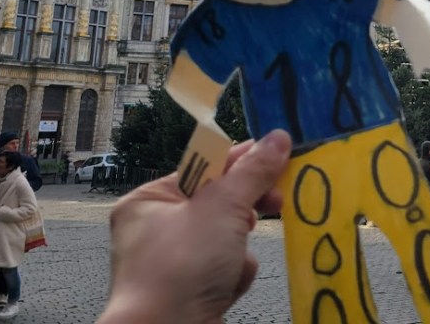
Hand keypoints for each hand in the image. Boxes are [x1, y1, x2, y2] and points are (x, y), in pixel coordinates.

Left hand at [98, 130, 291, 323]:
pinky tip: (228, 285)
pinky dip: (234, 274)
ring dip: (240, 248)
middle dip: (245, 210)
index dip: (242, 160)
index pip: (204, 167)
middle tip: (277, 202)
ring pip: (226, 237)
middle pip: (218, 203)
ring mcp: (173, 264)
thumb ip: (253, 172)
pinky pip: (224, 268)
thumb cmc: (181, 265)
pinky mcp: (190, 292)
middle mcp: (156, 230)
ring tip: (235, 262)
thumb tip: (279, 137)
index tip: (278, 156)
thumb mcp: (222, 207)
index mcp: (150, 200)